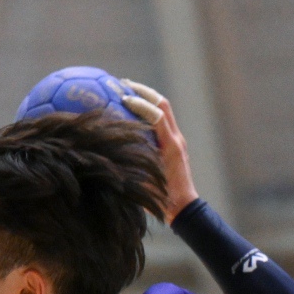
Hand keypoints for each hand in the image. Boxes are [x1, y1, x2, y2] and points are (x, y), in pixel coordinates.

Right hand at [118, 81, 200, 220]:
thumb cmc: (164, 201)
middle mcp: (176, 139)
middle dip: (144, 92)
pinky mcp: (175, 145)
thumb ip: (132, 167)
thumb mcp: (145, 184)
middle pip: (163, 104)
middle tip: (123, 84)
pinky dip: (148, 112)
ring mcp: (177, 141)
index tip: (124, 99)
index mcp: (171, 146)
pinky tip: (132, 114)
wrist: (184, 208)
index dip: (142, 105)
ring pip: (164, 110)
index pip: (158, 116)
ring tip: (127, 92)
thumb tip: (109, 155)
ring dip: (147, 99)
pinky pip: (162, 121)